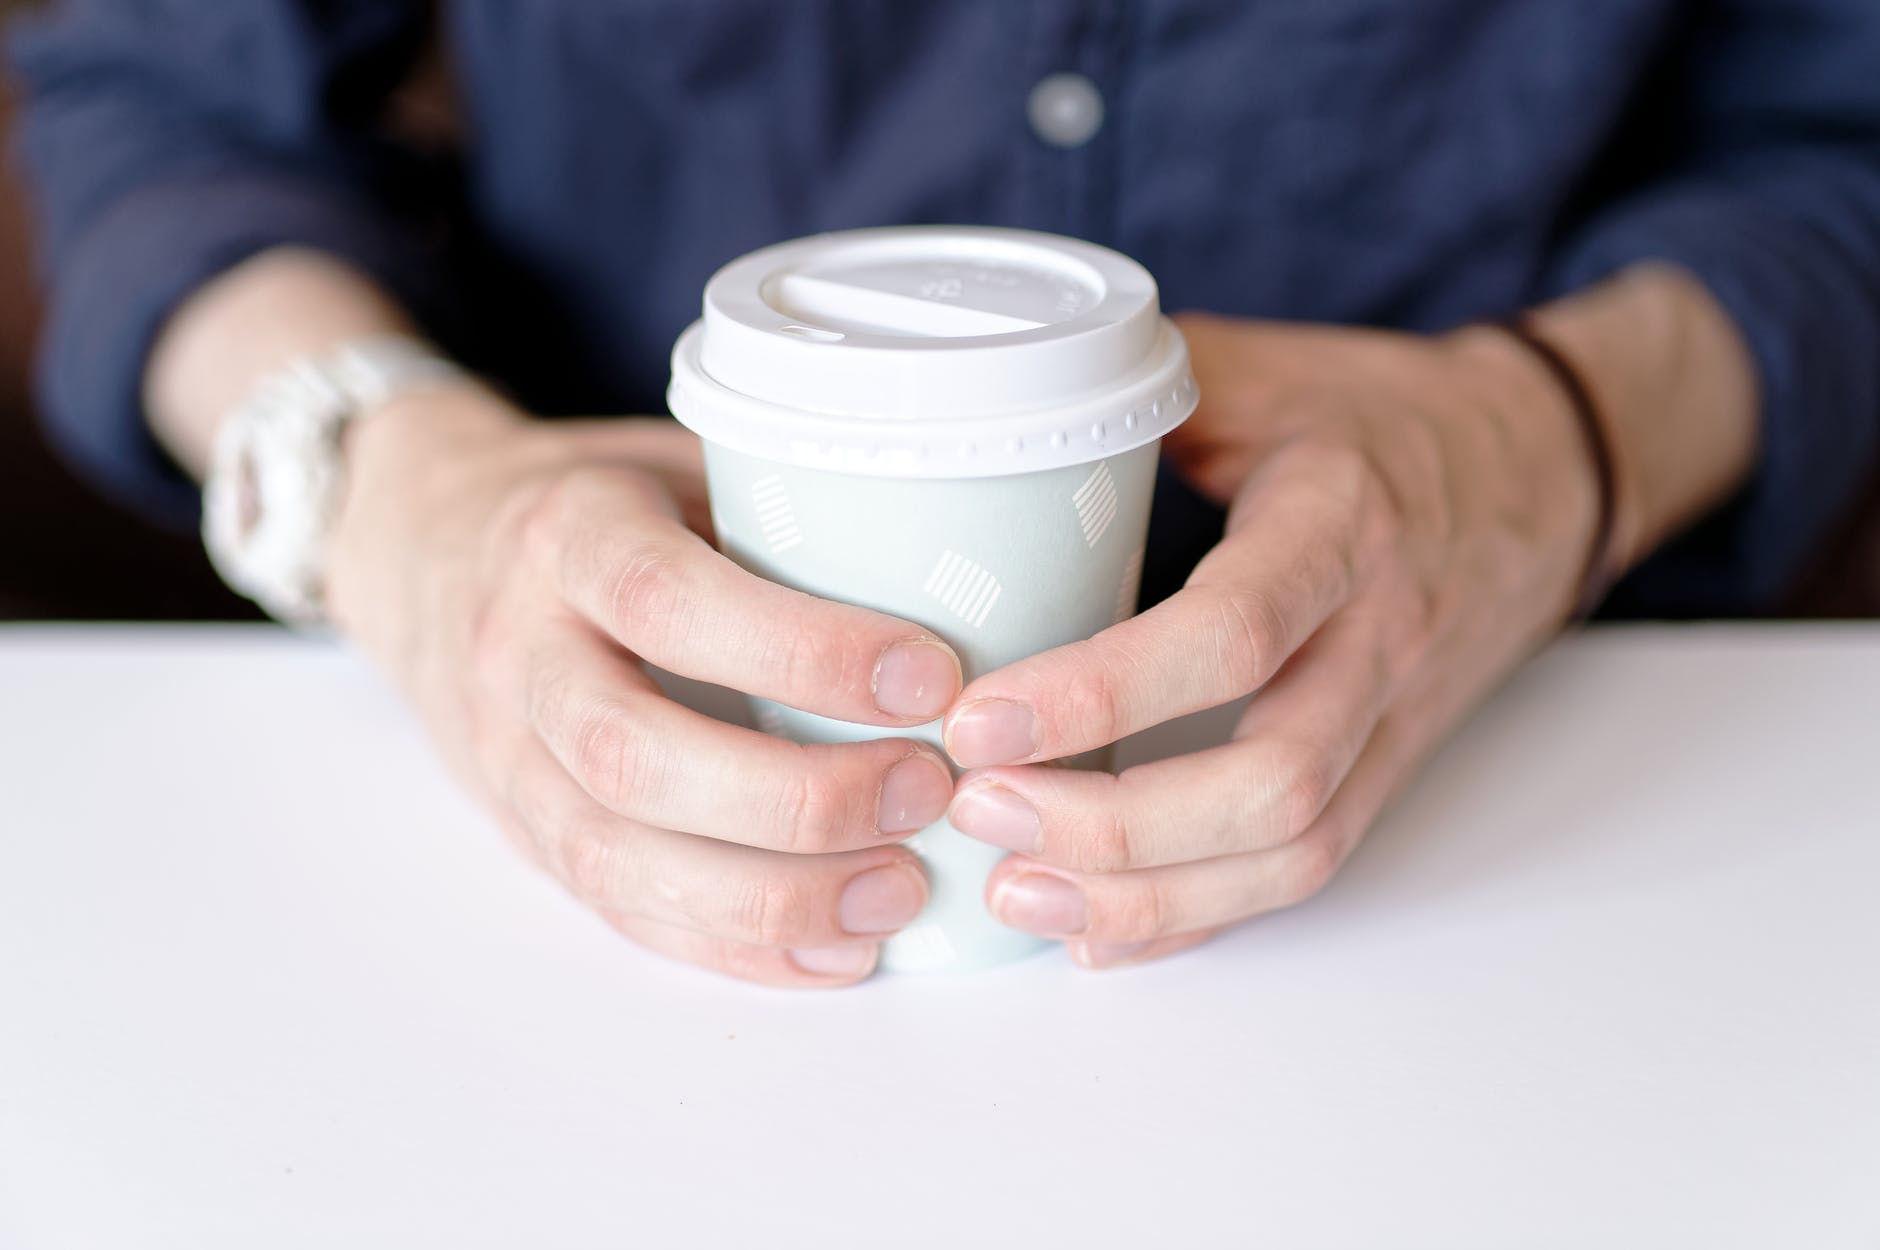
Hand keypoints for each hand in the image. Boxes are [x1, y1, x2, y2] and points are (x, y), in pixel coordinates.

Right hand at [324, 385, 964, 985]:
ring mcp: (507, 757)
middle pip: (634, 754)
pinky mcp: (523, 833)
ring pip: (616, 856)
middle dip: (794, 796)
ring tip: (899, 893)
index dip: (801, 652)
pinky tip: (832, 951)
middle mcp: (521, 652)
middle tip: (927, 792)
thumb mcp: (672, 460)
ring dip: (769, 896)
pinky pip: (616, 908)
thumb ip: (777, 505)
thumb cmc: (598, 502)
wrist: (424, 548)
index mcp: (566, 536)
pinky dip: (730, 944)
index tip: (932, 679)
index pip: (668, 601)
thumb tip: (969, 559)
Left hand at [939, 313, 1598, 967]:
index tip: (978, 718)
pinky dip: (1199, 914)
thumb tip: (999, 406)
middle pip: (1271, 780)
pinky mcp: (1389, 765)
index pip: (1234, 634)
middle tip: (978, 807)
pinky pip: (1308, 862)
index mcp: (1339, 522)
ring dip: (1149, 895)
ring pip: (1294, 849)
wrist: (1544, 467)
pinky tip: (1096, 930)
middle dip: (1113, 823)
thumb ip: (1137, 384)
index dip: (1101, 692)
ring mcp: (1393, 715)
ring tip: (1015, 891)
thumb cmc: (1386, 414)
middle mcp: (1380, 635)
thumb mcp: (1267, 368)